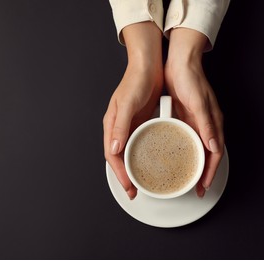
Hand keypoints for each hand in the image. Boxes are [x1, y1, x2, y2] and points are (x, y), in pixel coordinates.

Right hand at [103, 22, 162, 198]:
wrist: (148, 66)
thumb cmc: (135, 81)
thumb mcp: (127, 103)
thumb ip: (120, 125)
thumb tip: (114, 148)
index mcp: (112, 125)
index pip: (112, 155)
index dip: (119, 173)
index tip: (129, 187)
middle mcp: (119, 128)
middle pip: (119, 158)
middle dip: (125, 176)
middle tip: (134, 191)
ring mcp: (130, 126)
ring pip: (129, 153)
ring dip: (133, 168)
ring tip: (142, 182)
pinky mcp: (141, 123)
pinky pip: (140, 144)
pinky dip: (143, 156)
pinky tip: (151, 161)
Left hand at [164, 28, 224, 197]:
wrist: (180, 63)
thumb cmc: (192, 79)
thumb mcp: (199, 103)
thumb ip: (207, 125)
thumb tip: (214, 147)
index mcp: (213, 123)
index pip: (215, 154)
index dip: (211, 172)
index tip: (203, 186)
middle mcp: (206, 126)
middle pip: (208, 155)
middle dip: (204, 173)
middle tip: (196, 189)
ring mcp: (196, 123)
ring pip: (198, 150)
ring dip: (195, 165)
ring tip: (187, 178)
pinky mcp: (186, 119)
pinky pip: (187, 140)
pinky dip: (185, 152)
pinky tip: (177, 158)